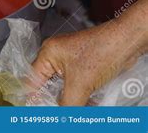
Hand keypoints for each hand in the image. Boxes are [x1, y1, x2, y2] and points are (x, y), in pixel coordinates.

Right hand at [31, 0, 147, 105]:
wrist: (125, 42)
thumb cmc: (103, 50)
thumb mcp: (80, 84)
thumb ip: (67, 103)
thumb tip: (60, 115)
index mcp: (48, 53)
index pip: (33, 80)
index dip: (34, 97)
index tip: (38, 110)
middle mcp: (55, 53)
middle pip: (47, 83)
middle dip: (53, 99)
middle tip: (55, 112)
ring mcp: (68, 57)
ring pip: (62, 84)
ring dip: (67, 97)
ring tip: (71, 109)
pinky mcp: (81, 62)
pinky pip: (73, 82)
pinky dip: (77, 93)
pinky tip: (84, 103)